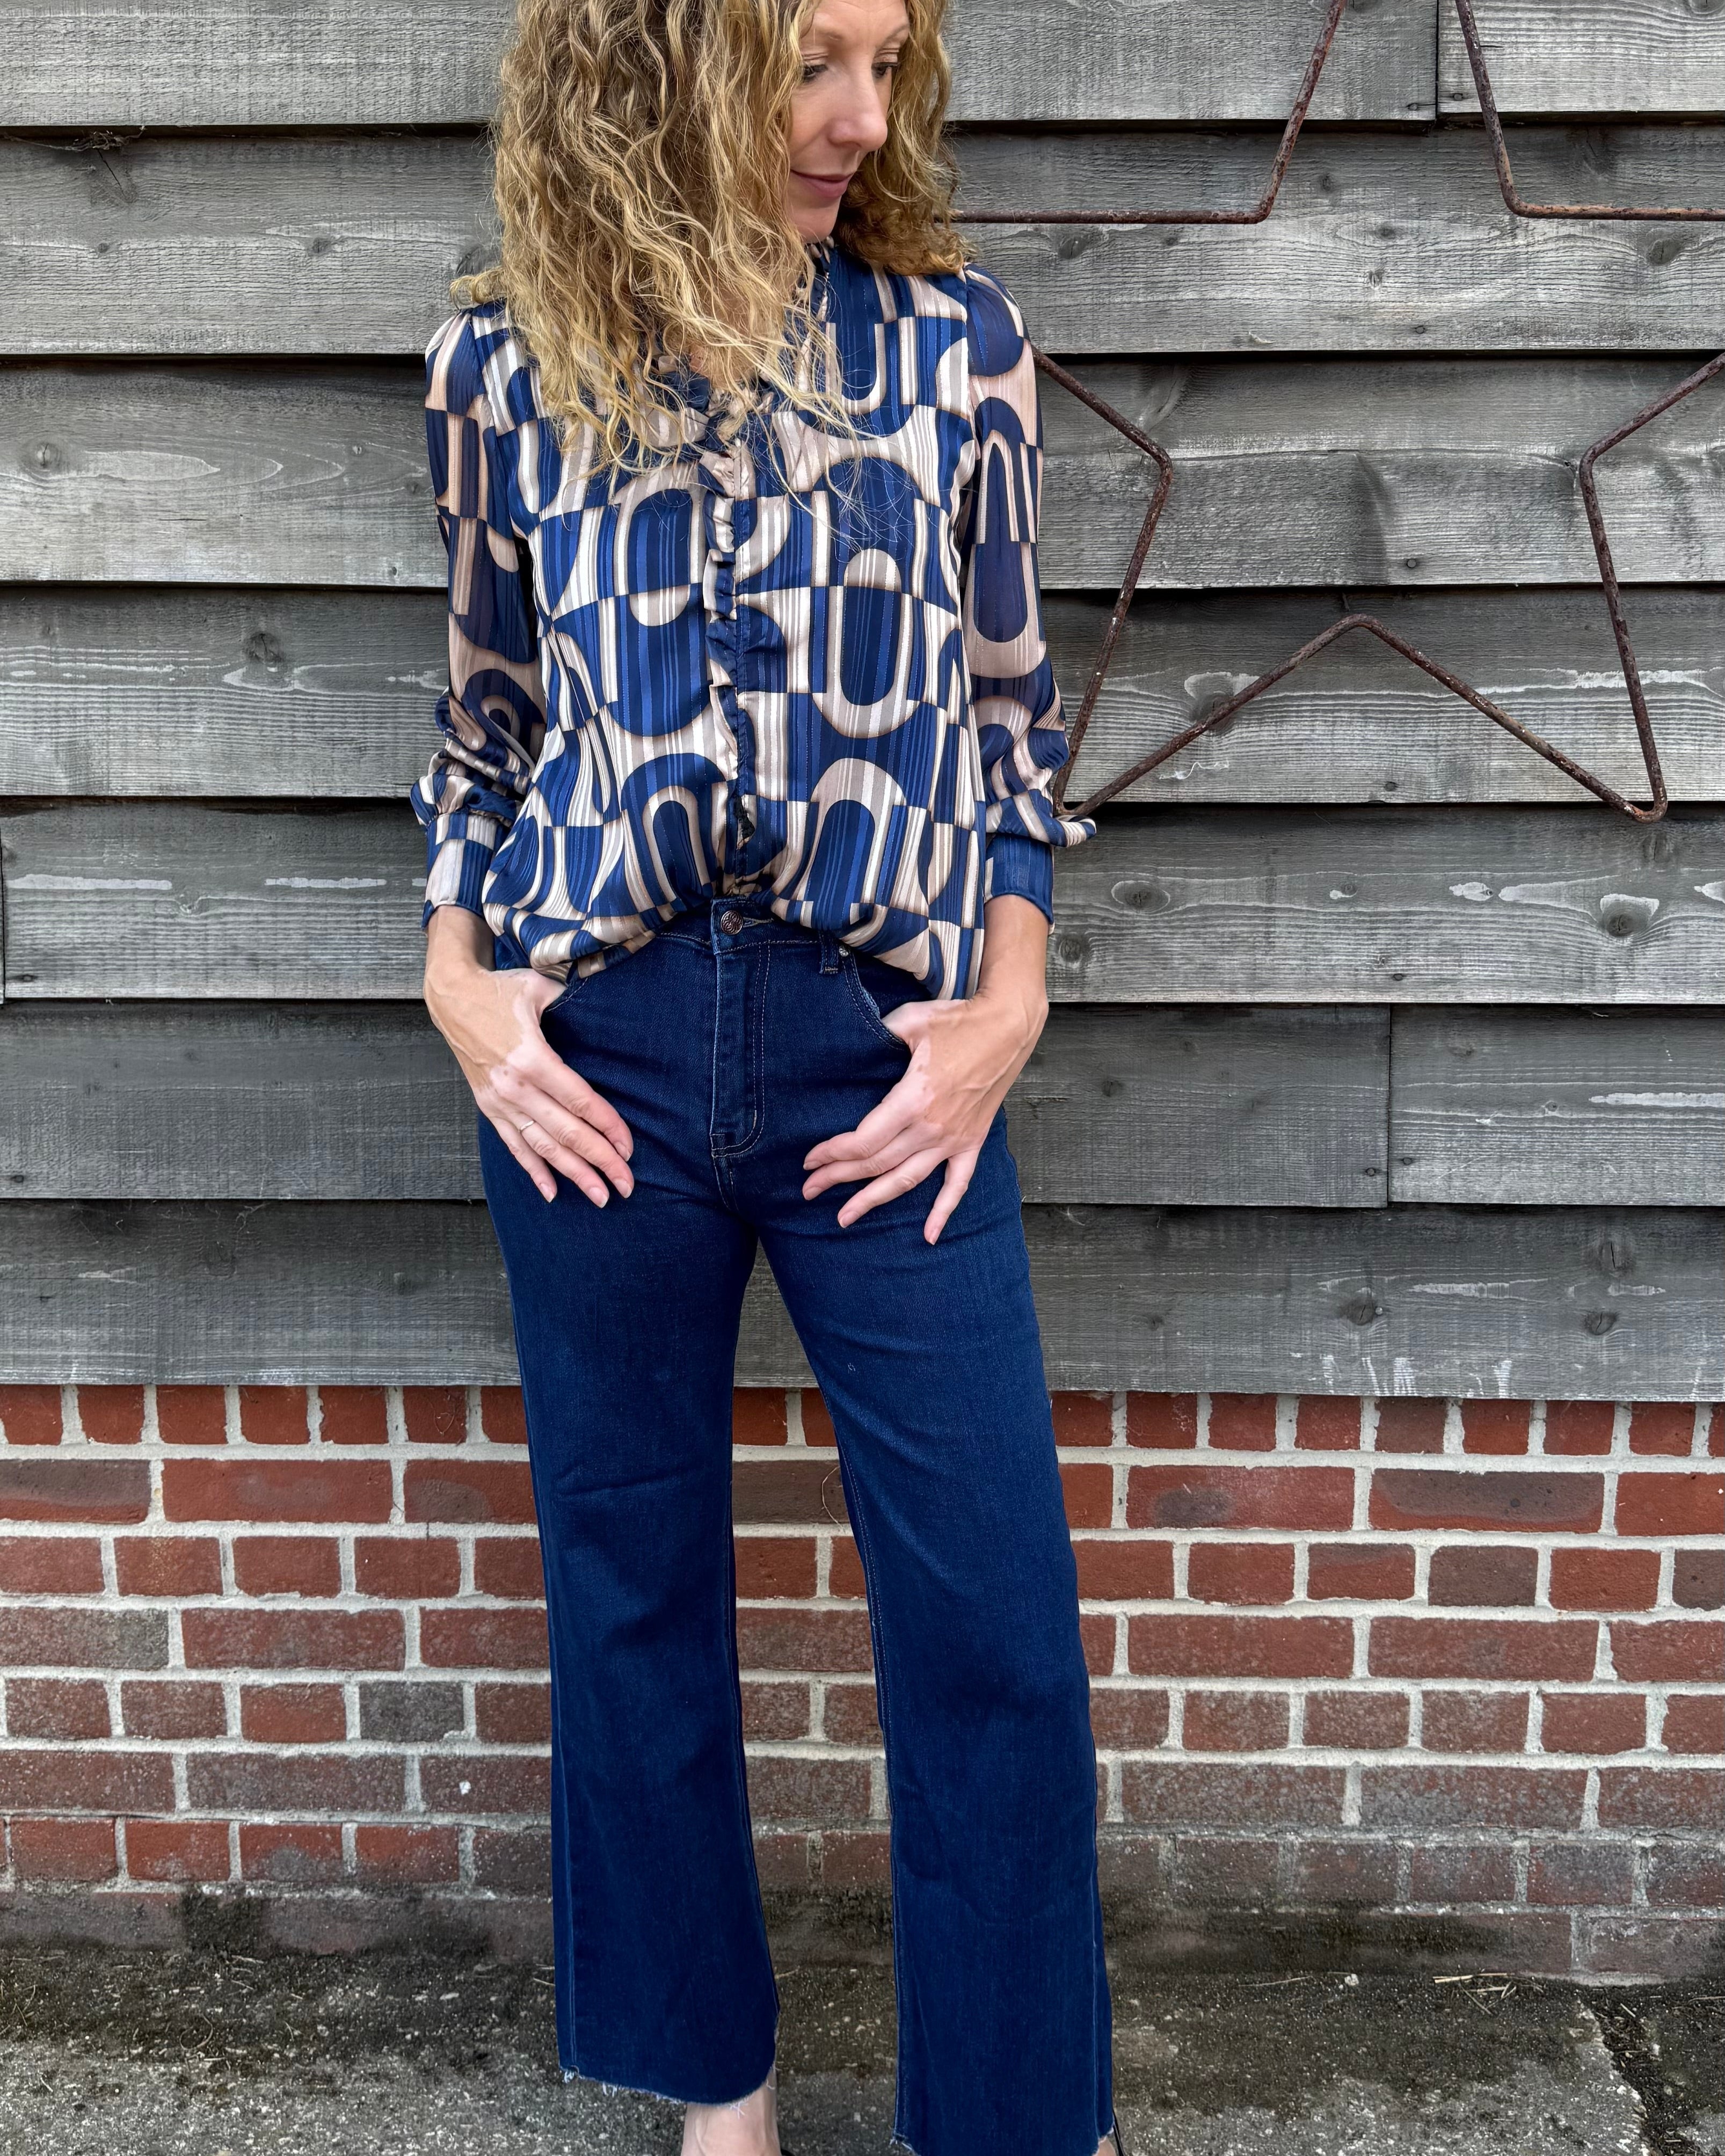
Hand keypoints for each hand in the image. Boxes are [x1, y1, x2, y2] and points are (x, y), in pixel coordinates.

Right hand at [423, 908, 633, 1206]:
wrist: (451, 998)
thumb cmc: (500, 991)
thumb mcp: (539, 989)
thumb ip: (574, 1005)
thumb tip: (609, 1013)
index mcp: (531, 1059)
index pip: (579, 1101)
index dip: (607, 1127)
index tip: (628, 1148)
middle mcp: (514, 1087)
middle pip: (565, 1132)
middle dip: (599, 1161)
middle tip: (627, 1185)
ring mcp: (498, 1102)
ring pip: (542, 1147)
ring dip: (572, 1174)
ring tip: (600, 1197)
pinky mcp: (488, 1107)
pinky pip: (514, 1146)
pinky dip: (533, 1171)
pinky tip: (551, 1193)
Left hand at [801, 896, 1050, 1243]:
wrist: (1009, 1027)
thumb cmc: (958, 1022)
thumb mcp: (909, 1021)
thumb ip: (875, 1037)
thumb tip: (847, 1047)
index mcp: (914, 1099)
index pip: (864, 1140)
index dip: (832, 1153)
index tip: (810, 1160)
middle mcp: (933, 1127)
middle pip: (876, 1164)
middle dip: (838, 1178)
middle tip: (809, 1190)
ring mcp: (954, 1139)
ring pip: (906, 1179)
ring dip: (873, 1200)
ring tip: (845, 1218)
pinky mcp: (972, 1141)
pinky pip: (957, 1185)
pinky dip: (943, 1212)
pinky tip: (929, 1236)